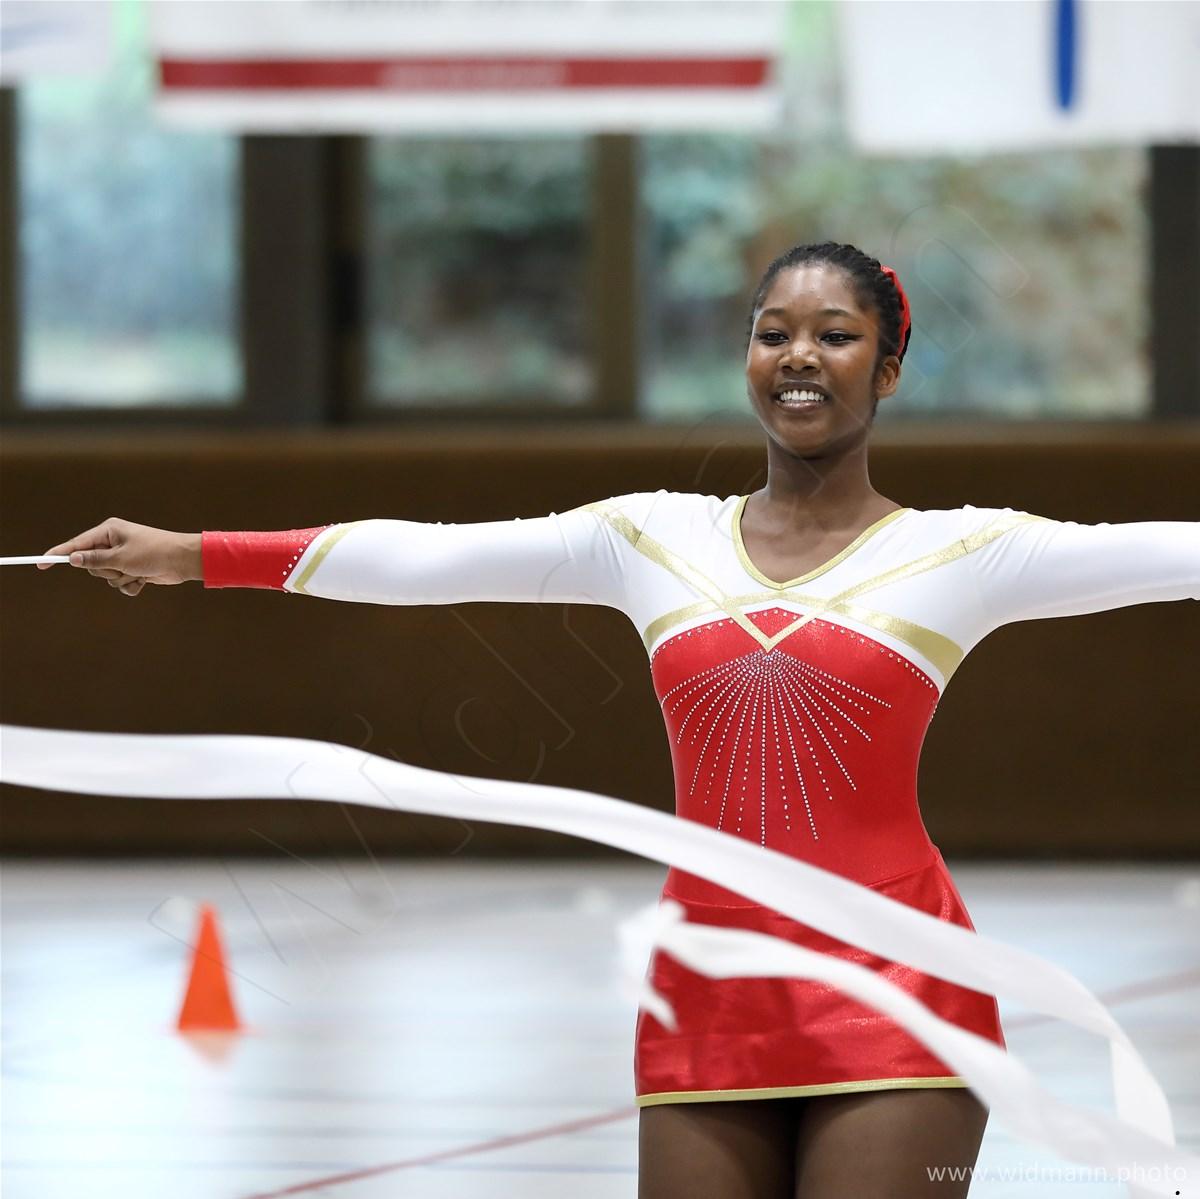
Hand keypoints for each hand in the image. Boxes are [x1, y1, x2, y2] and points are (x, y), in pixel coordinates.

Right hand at [38, 518, 202, 595]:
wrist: (183, 561)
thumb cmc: (154, 552)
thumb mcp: (121, 557)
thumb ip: (95, 559)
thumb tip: (73, 559)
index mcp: (108, 531)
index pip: (77, 544)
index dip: (59, 554)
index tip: (41, 563)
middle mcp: (114, 543)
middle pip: (92, 565)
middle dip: (106, 571)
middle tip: (123, 567)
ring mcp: (123, 557)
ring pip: (107, 577)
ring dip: (121, 578)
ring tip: (138, 571)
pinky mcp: (133, 570)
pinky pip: (121, 584)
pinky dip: (132, 585)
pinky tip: (145, 579)